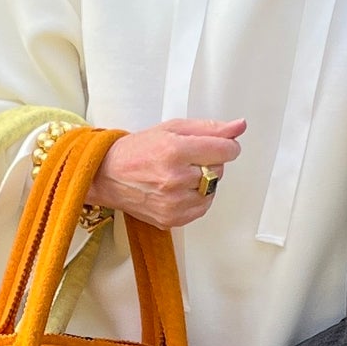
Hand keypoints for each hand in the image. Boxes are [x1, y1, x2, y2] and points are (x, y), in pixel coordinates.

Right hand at [87, 117, 245, 227]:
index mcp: (174, 151)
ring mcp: (174, 202)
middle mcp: (174, 178)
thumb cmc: (137, 150)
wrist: (107, 175)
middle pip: (218, 170)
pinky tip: (178, 189)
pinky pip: (202, 207)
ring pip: (212, 189)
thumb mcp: (172, 129)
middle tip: (186, 159)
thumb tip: (239, 127)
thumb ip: (209, 128)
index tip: (219, 145)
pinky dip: (196, 198)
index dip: (226, 146)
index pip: (225, 150)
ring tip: (180, 174)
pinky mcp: (172, 218)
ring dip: (203, 181)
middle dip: (209, 162)